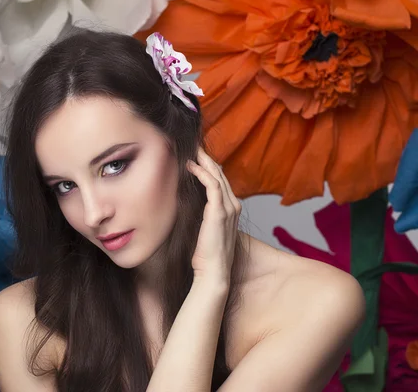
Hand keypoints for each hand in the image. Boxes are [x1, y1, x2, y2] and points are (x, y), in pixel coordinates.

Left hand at [186, 147, 240, 288]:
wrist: (213, 272)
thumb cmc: (206, 254)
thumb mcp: (203, 228)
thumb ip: (200, 213)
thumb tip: (185, 202)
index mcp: (231, 209)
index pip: (221, 181)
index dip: (209, 167)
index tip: (196, 156)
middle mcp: (233, 205)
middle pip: (221, 174)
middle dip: (207, 159)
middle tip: (194, 146)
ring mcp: (229, 208)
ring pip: (218, 176)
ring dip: (204, 162)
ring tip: (192, 151)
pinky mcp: (219, 212)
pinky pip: (212, 185)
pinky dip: (202, 173)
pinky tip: (191, 166)